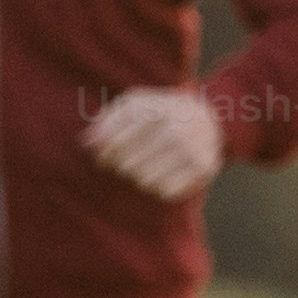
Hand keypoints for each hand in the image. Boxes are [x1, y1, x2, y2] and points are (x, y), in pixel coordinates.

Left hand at [83, 87, 223, 201]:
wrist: (210, 119)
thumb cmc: (161, 114)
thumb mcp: (135, 106)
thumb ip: (108, 121)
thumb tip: (87, 142)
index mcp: (156, 108)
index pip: (114, 144)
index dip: (103, 154)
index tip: (103, 156)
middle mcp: (176, 128)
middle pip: (127, 166)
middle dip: (122, 166)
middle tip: (128, 162)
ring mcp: (192, 148)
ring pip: (144, 181)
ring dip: (141, 177)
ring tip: (148, 165)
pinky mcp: (204, 167)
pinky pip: (165, 191)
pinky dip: (160, 186)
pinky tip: (165, 172)